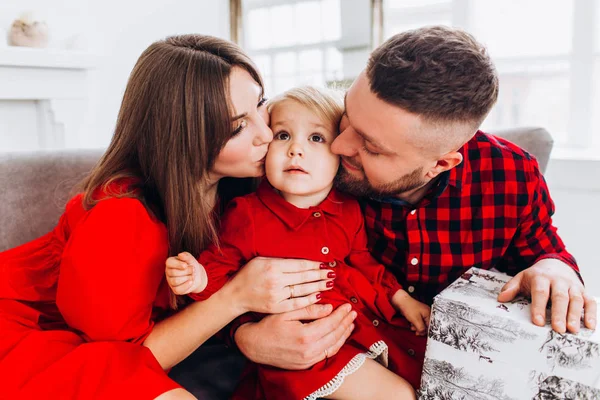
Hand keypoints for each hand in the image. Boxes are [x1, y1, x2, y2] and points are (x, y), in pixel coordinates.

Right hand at [165, 252, 207, 294]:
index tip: (186, 265)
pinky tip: (191, 282)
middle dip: (186, 271)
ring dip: (187, 278)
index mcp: (170, 262)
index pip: (169, 263)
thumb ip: (186, 256)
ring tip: (192, 275)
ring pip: (175, 281)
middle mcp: (168, 272)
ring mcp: (170, 281)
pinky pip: (177, 290)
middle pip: (173, 273)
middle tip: (193, 269)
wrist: (197, 275)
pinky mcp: (175, 289)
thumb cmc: (192, 265)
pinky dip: (186, 285)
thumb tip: (180, 255)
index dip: (178, 264)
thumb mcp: (191, 259)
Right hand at [226, 257, 334, 313]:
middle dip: (320, 275)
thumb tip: (303, 261)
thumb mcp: (262, 260)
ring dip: (318, 286)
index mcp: (273, 266)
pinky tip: (319, 296)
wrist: (235, 295)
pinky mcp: (276, 307)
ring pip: (302, 290)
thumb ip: (281, 260)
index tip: (325, 265)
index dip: (314, 265)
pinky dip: (309, 300)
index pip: (299, 265)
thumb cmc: (249, 274)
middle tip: (333, 274)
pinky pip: (296, 303)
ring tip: (329, 283)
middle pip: (304, 277)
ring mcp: (276, 295)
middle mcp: (276, 280)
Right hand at [235, 303, 356, 369]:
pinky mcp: (306, 364)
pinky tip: (340, 337)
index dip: (341, 314)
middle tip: (352, 312)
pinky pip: (326, 354)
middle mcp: (309, 350)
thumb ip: (309, 310)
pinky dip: (336, 345)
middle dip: (345, 322)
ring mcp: (308, 359)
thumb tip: (329, 307)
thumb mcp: (287, 312)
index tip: (347, 305)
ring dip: (344, 334)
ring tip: (351, 323)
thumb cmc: (268, 325)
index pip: (330, 323)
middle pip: (335, 335)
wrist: (254, 345)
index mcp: (305, 335)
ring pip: (333, 346)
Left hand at [392, 289, 430, 335]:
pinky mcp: (418, 314)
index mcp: (429, 313)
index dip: (426, 331)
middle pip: (426, 325)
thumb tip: (423, 333)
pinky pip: (418, 321)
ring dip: (416, 327)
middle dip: (420, 329)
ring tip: (412, 327)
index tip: (420, 334)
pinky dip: (415, 324)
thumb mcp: (416, 320)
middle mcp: (427, 313)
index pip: (431, 325)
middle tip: (415, 332)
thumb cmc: (409, 308)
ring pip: (422, 324)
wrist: (401, 301)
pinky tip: (411, 324)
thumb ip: (421, 328)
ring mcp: (422, 313)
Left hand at [497, 258, 596, 332]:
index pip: (540, 292)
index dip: (539, 307)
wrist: (556, 263)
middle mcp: (558, 281)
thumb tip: (501, 298)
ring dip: (575, 315)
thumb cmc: (536, 276)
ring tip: (572, 330)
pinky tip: (590, 326)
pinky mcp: (583, 291)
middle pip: (560, 297)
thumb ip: (511, 288)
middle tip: (558, 329)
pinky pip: (590, 301)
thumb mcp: (522, 278)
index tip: (538, 322)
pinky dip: (591, 313)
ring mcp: (572, 286)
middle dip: (559, 313)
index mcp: (541, 278)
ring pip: (575, 299)